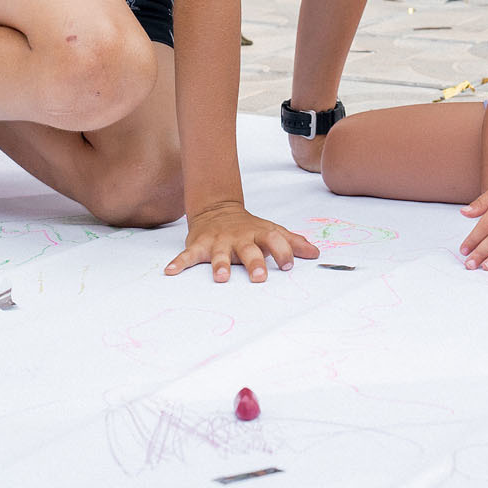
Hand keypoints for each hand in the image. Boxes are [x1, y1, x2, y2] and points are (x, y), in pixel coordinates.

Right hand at [165, 202, 318, 282]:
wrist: (218, 209)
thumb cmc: (249, 228)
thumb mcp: (272, 231)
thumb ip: (293, 242)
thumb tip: (316, 253)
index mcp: (259, 234)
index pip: (275, 240)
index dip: (283, 252)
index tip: (289, 265)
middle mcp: (240, 237)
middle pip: (249, 250)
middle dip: (254, 263)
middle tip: (260, 277)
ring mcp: (219, 241)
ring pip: (220, 253)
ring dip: (220, 265)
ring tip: (221, 277)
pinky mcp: (199, 244)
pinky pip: (188, 254)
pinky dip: (179, 262)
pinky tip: (171, 271)